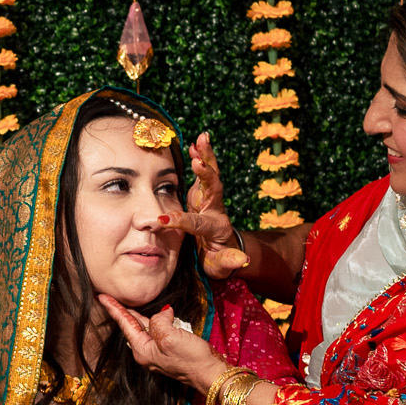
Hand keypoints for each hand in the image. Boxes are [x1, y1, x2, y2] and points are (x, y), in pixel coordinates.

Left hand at [97, 296, 226, 395]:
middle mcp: (147, 352)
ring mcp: (159, 353)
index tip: (101, 297)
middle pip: (132, 326)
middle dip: (122, 312)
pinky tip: (160, 314)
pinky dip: (156, 320)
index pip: (125, 324)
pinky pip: (159, 331)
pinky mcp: (171, 351)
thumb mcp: (170, 337)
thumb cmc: (192, 359)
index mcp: (143, 350)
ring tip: (126, 304)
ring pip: (145, 328)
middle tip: (109, 298)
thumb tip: (162, 314)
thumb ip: (158, 323)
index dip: (114, 309)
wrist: (212, 375)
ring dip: (137, 315)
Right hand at [162, 133, 245, 276]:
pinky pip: (203, 173)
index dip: (181, 221)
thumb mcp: (221, 267)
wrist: (222, 251)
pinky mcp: (204, 194)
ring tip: (201, 137)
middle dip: (207, 174)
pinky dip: (200, 157)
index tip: (163, 221)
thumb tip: (243, 261)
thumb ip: (229, 262)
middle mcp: (215, 210)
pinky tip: (193, 143)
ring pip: (211, 175)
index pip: (196, 222)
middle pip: (213, 189)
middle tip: (199, 160)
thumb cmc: (218, 261)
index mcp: (215, 228)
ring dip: (206, 156)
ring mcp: (210, 200)